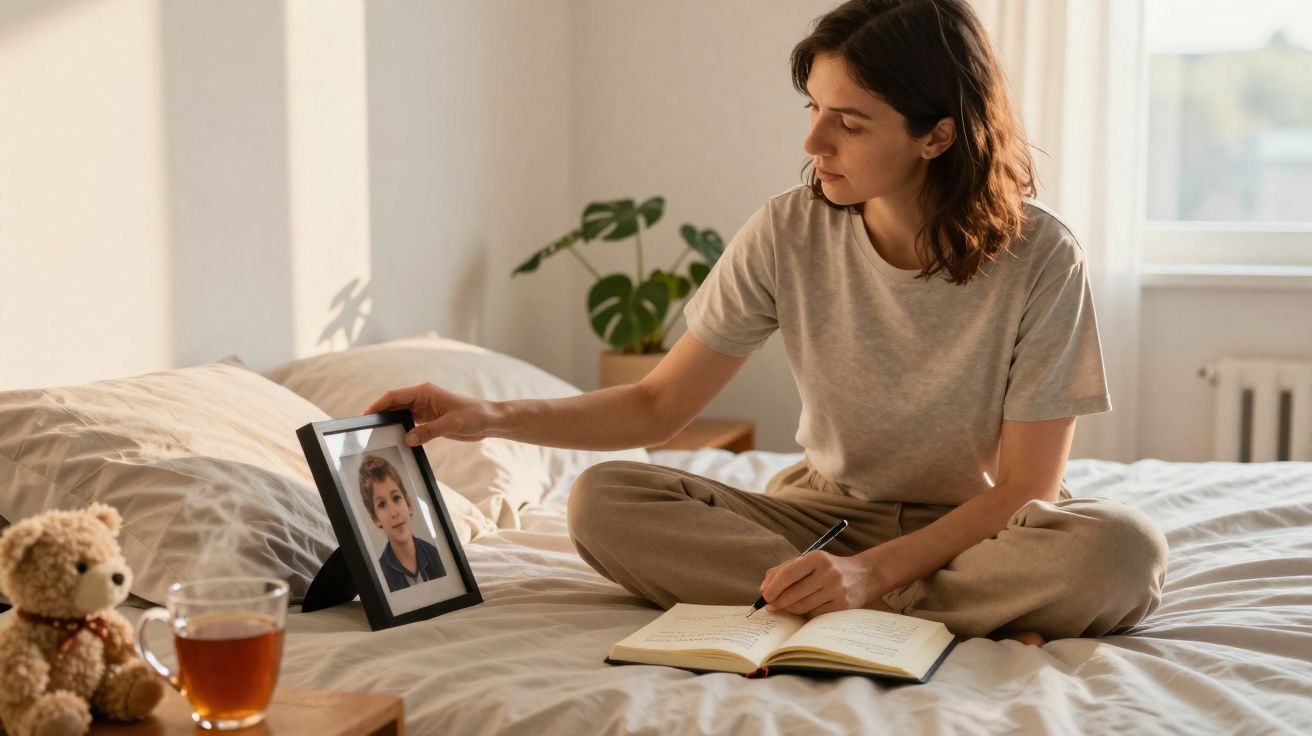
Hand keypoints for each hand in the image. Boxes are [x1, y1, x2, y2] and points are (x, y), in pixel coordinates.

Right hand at [363, 383, 499, 444]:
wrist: (489, 421)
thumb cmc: (474, 416)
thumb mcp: (451, 424)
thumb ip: (428, 431)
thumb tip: (407, 439)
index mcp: (425, 392)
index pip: (394, 396)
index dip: (378, 405)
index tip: (365, 415)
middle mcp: (422, 399)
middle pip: (394, 405)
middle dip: (380, 415)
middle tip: (366, 429)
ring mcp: (425, 410)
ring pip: (400, 415)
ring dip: (390, 424)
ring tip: (376, 436)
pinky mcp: (429, 421)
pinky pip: (410, 425)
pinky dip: (402, 431)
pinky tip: (395, 440)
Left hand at [758, 551, 882, 616]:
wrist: (864, 575)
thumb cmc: (828, 568)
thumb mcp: (808, 561)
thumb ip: (783, 570)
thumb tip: (763, 588)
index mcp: (818, 557)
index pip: (788, 573)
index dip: (773, 587)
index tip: (764, 596)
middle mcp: (829, 573)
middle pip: (793, 593)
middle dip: (777, 602)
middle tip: (770, 606)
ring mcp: (837, 590)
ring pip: (802, 607)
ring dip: (788, 610)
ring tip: (783, 607)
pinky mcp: (843, 606)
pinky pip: (815, 615)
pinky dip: (804, 615)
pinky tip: (803, 610)